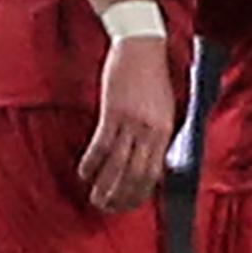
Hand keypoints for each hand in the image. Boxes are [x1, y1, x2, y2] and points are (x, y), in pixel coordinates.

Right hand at [76, 29, 174, 213]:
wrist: (143, 45)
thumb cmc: (155, 74)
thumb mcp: (166, 107)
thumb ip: (161, 134)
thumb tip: (153, 161)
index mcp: (166, 130)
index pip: (155, 173)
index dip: (141, 193)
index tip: (129, 204)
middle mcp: (151, 130)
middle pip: (136, 174)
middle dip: (121, 196)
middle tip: (108, 208)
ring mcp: (132, 121)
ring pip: (118, 164)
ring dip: (105, 185)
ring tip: (95, 198)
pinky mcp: (113, 111)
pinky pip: (101, 144)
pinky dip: (92, 162)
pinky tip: (84, 172)